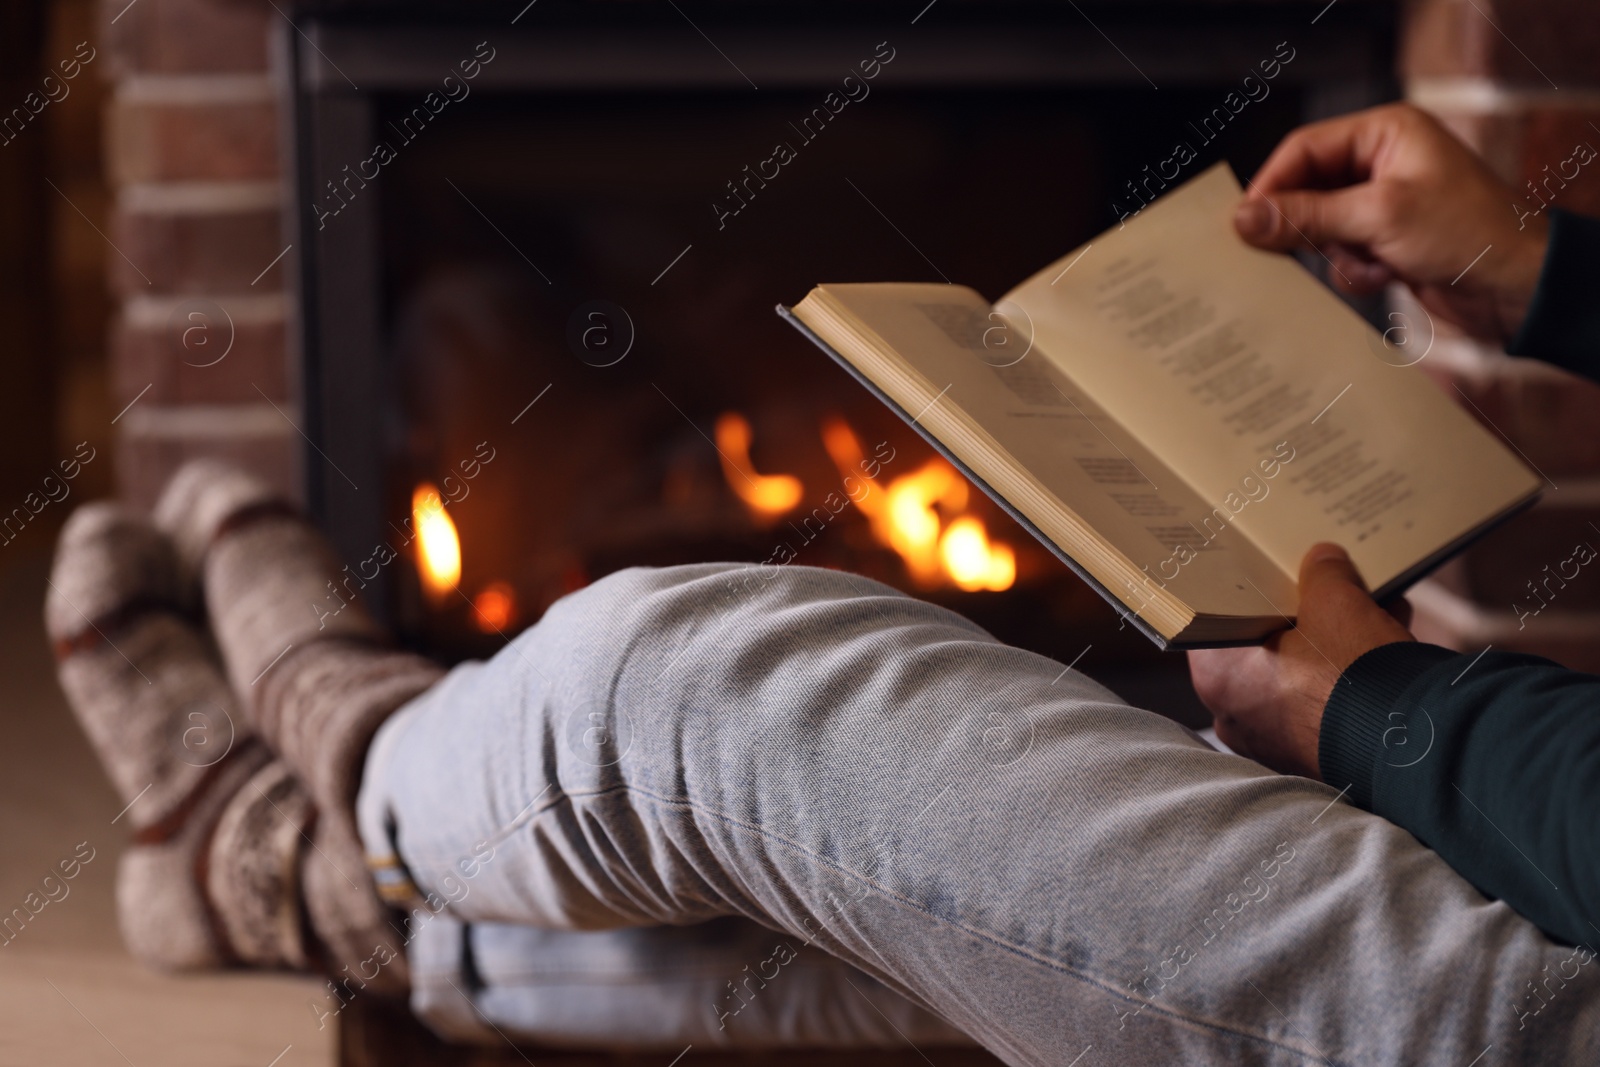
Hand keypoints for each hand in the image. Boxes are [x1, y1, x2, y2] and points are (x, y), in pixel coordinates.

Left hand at [1187, 544, 1414, 777]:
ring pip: (1299, 672)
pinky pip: (1326, 698)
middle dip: (1302, 613)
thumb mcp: (1335, 603)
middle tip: (1325, 585)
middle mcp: (1234, 711)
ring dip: (1334, 638)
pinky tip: (1389, 633)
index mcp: (1218, 674)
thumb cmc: (1349, 674)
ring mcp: (1272, 737)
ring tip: (1371, 604)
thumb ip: (1322, 573)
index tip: (1269, 571)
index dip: (1247, 590)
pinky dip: (1350, 670)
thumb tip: (1323, 558)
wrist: (1405, 747)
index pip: (1218, 619)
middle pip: (1264, 644)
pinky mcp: (1314, 751)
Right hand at [1236, 103, 1548, 342]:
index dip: (1271, 184)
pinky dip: (1355, 271)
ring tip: (1370, 263)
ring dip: (1337, 254)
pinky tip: (1386, 276)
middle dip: (1305, 225)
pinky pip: (1343, 255)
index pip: (1304, 149)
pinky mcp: (1388, 242)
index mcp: (1386, 133)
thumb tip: (1244, 218)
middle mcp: (1383, 163)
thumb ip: (1306, 216)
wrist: (1518, 287)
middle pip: (1308, 190)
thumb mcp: (1378, 217)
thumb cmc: (1467, 232)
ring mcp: (1384, 205)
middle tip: (1277, 252)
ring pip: (1321, 228)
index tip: (1243, 222)